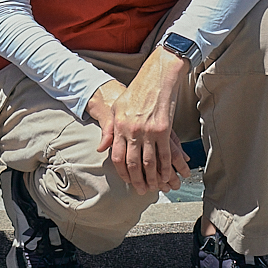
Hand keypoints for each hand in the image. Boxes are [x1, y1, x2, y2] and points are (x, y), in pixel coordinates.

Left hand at [86, 51, 190, 194]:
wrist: (157, 76)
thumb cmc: (137, 91)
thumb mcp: (118, 107)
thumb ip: (109, 129)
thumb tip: (101, 148)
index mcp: (120, 126)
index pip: (117, 156)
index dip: (122, 172)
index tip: (127, 180)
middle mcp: (132, 130)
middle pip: (133, 163)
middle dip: (137, 180)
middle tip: (141, 190)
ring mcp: (148, 131)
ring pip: (149, 162)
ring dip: (152, 177)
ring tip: (154, 187)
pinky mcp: (164, 129)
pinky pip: (164, 154)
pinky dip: (165, 167)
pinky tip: (167, 175)